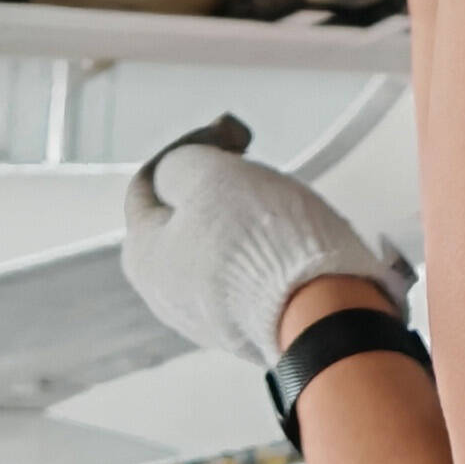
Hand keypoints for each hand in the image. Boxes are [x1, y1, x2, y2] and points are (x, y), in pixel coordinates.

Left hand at [121, 118, 408, 365]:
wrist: (321, 314)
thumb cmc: (261, 242)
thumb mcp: (210, 175)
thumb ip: (183, 160)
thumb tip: (181, 168)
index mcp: (143, 254)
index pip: (150, 180)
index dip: (192, 144)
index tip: (237, 135)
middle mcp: (163, 292)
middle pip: (182, 214)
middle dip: (217, 181)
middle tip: (256, 166)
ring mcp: (204, 316)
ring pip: (216, 245)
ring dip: (242, 215)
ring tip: (281, 203)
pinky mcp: (245, 327)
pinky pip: (244, 275)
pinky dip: (262, 249)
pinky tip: (293, 241)